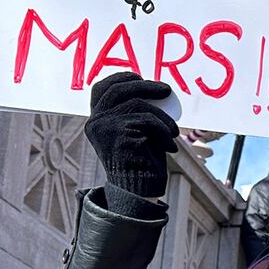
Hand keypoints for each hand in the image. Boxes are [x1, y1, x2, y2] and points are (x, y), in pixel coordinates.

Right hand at [84, 74, 177, 197]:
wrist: (140, 191)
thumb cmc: (142, 162)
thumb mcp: (136, 131)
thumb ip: (134, 112)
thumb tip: (155, 88)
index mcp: (96, 120)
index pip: (101, 88)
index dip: (121, 78)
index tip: (141, 77)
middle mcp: (95, 122)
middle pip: (118, 89)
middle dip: (145, 86)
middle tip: (166, 90)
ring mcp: (104, 127)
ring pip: (137, 103)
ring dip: (162, 116)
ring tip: (173, 132)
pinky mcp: (117, 134)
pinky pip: (148, 120)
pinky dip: (164, 130)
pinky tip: (170, 146)